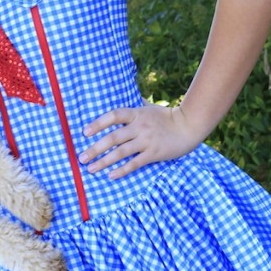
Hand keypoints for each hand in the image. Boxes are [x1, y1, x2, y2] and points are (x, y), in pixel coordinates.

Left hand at [78, 104, 203, 179]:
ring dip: (104, 161)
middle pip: (113, 138)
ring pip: (121, 153)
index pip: (113, 116)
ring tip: (91, 169)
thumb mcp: (150, 107)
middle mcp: (139, 127)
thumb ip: (136, 105)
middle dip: (95, 148)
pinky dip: (122, 170)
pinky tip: (111, 176)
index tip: (84, 132)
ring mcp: (146, 141)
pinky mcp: (154, 154)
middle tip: (81, 157)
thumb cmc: (167, 116)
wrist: (189, 126)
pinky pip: (135, 164)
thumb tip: (124, 94)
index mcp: (136, 114)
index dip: (98, 123)